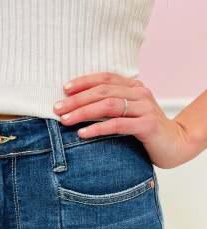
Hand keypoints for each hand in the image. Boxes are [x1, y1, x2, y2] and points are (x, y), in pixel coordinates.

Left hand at [53, 71, 194, 168]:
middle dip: (76, 100)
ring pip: (108, 105)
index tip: (64, 90)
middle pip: (102, 91)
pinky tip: (82, 133)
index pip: (105, 78)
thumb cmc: (147, 131)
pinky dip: (97, 128)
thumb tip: (79, 108)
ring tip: (65, 120)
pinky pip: (117, 125)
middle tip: (57, 108)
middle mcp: (140, 94)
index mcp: (134, 87)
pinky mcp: (146, 125)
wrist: (175, 145)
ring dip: (83, 112)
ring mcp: (144, 108)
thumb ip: (112, 107)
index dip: (84, 82)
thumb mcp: (129, 114)